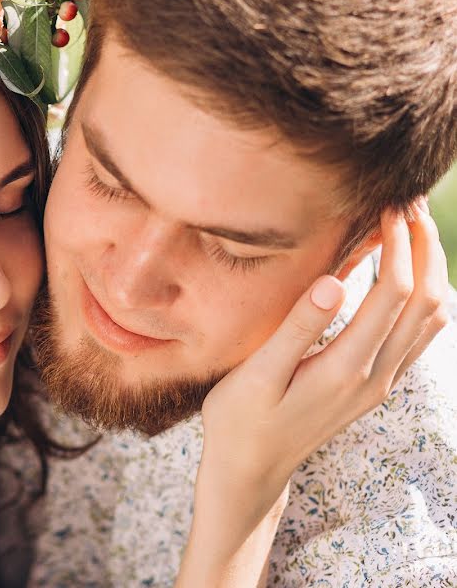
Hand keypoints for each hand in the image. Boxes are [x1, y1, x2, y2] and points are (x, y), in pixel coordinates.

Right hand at [176, 204, 449, 586]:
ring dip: (431, 269)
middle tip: (408, 204)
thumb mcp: (256, 376)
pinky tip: (405, 274)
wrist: (250, 469)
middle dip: (425, 247)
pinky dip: (424, 296)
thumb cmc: (240, 419)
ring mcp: (380, 383)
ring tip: (411, 228)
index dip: (399, 244)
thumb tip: (333, 281)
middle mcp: (375, 376)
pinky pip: (420, 335)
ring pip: (433, 319)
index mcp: (346, 368)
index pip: (394, 293)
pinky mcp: (375, 385)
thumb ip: (297, 329)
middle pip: (427, 301)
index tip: (387, 206)